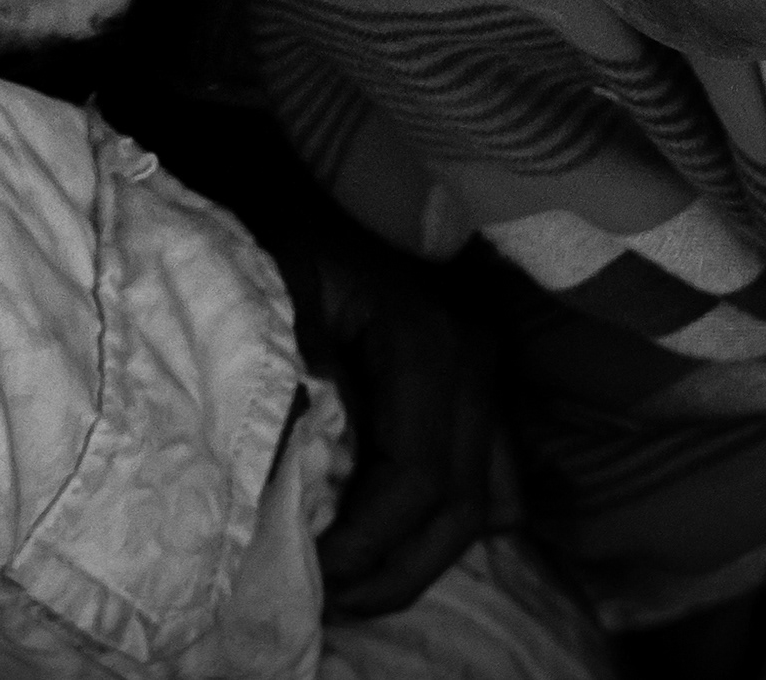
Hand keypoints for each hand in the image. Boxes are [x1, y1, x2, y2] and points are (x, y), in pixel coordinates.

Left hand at [270, 190, 508, 615]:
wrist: (305, 164)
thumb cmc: (278, 217)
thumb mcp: (271, 284)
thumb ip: (283, 375)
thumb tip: (288, 480)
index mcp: (427, 340)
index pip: (419, 478)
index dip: (369, 543)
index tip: (310, 575)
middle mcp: (474, 357)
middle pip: (461, 504)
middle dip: (396, 568)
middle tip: (328, 601)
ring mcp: (485, 364)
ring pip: (486, 497)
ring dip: (425, 554)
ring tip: (356, 586)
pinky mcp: (477, 372)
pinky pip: (493, 468)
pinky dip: (455, 517)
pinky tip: (402, 539)